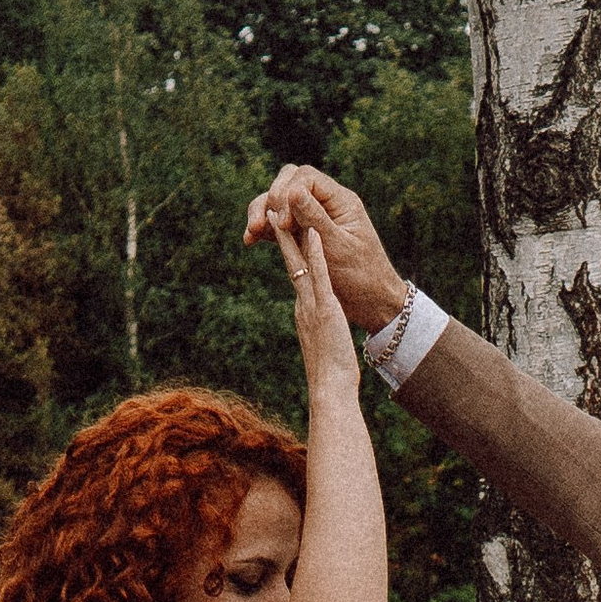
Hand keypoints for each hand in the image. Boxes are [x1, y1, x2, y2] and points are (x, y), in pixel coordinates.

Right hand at [245, 164, 406, 331]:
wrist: (372, 305)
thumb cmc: (362, 276)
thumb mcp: (338, 246)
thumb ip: (315, 218)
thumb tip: (293, 190)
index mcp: (341, 201)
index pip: (306, 177)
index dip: (287, 193)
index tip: (284, 223)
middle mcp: (326, 205)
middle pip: (289, 183)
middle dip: (271, 199)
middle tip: (263, 225)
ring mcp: (312, 220)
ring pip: (279, 203)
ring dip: (262, 213)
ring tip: (251, 233)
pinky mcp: (301, 237)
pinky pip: (278, 225)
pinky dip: (263, 229)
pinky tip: (250, 240)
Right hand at [273, 213, 360, 398]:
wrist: (331, 391)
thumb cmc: (330, 374)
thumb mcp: (318, 344)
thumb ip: (311, 328)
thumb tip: (308, 324)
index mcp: (302, 310)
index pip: (292, 273)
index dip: (285, 250)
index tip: (279, 229)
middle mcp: (302, 304)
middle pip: (289, 262)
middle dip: (279, 235)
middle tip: (269, 210)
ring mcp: (311, 306)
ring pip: (299, 265)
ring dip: (291, 236)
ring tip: (282, 212)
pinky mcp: (325, 310)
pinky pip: (320, 277)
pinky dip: (316, 254)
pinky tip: (314, 233)